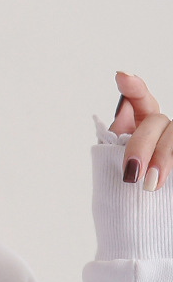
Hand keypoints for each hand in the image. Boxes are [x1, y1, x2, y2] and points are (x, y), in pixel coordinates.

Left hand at [110, 72, 172, 190]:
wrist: (138, 205)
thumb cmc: (125, 177)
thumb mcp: (114, 155)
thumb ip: (118, 134)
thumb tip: (124, 107)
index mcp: (140, 121)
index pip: (139, 97)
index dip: (133, 86)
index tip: (121, 76)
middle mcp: (161, 126)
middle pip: (156, 122)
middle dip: (142, 146)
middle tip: (131, 171)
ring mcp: (172, 139)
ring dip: (162, 159)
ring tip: (149, 184)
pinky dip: (171, 164)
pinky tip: (164, 181)